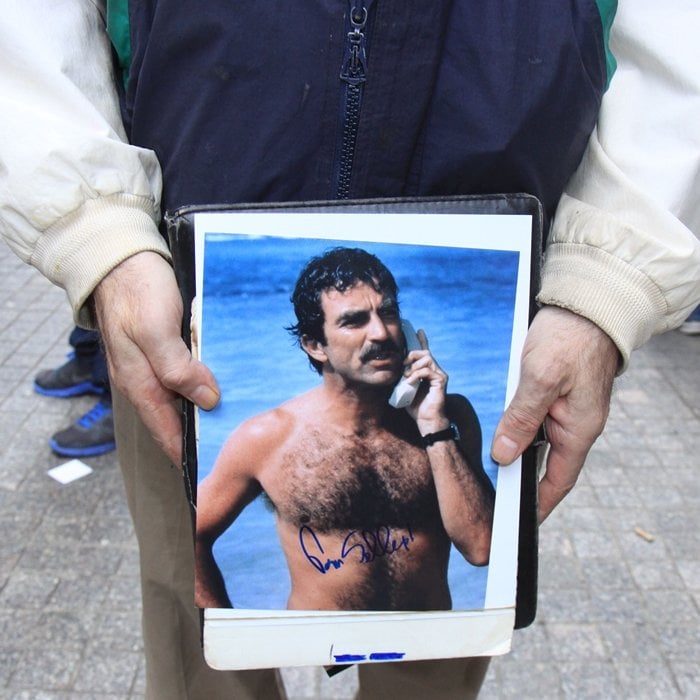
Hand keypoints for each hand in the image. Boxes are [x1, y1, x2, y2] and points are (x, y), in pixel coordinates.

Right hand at [93, 251, 219, 464]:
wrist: (120, 257)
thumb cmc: (137, 291)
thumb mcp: (156, 330)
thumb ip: (178, 368)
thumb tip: (207, 401)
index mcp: (142, 383)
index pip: (167, 433)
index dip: (186, 455)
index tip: (209, 474)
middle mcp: (145, 379)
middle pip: (175, 418)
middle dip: (200, 435)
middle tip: (232, 447)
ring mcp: (152, 363)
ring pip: (181, 397)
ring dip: (203, 409)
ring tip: (234, 420)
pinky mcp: (162, 347)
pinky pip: (183, 374)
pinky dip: (202, 384)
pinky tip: (222, 383)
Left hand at [404, 330, 449, 433]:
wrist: (426, 420)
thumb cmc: (415, 406)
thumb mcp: (403, 388)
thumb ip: (401, 377)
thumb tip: (390, 368)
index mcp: (426, 370)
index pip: (424, 351)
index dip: (422, 340)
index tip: (418, 330)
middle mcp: (434, 370)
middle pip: (424, 352)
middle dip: (411, 355)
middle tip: (403, 365)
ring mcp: (439, 374)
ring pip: (427, 358)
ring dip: (413, 366)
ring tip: (407, 377)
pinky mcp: (441, 380)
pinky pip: (428, 370)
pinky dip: (416, 374)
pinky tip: (410, 382)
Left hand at [490, 306, 618, 521]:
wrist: (587, 305)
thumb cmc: (569, 338)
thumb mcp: (540, 379)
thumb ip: (522, 419)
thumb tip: (506, 455)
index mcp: (578, 428)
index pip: (558, 480)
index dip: (540, 504)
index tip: (521, 524)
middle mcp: (575, 424)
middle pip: (545, 462)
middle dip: (523, 480)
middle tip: (497, 498)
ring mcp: (566, 409)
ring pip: (537, 440)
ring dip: (517, 450)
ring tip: (493, 468)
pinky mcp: (557, 394)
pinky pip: (535, 419)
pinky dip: (519, 429)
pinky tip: (502, 430)